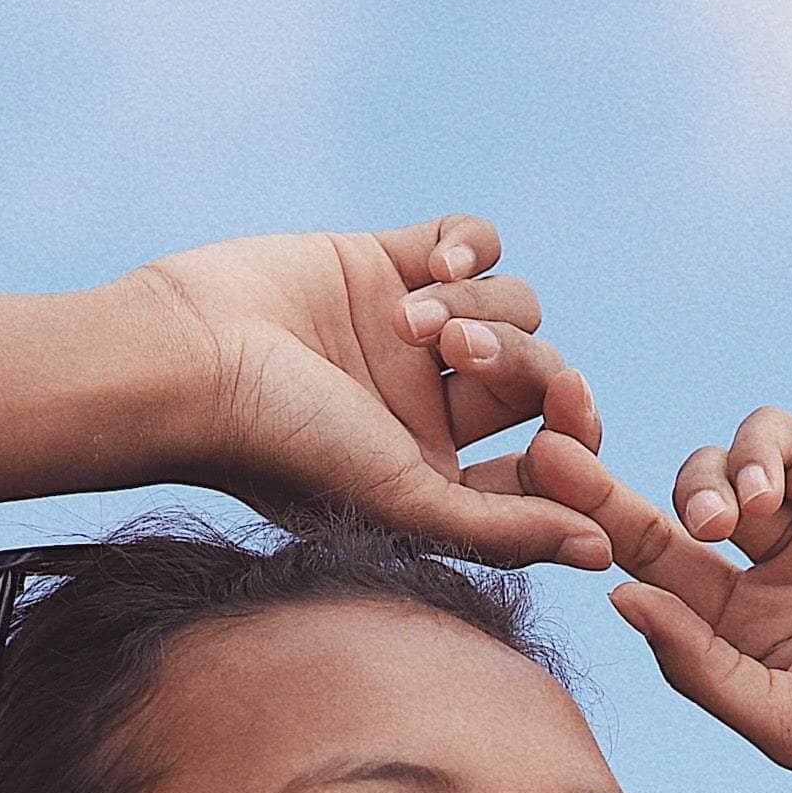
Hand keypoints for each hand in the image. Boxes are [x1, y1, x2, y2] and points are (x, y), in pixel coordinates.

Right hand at [136, 217, 611, 567]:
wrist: (189, 361)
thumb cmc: (283, 449)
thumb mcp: (405, 503)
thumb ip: (506, 531)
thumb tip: (602, 552)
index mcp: (440, 475)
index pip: (551, 460)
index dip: (573, 444)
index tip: (560, 440)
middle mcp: (431, 408)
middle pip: (543, 375)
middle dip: (523, 364)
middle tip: (465, 357)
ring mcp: (411, 332)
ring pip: (515, 303)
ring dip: (483, 307)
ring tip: (412, 319)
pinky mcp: (385, 261)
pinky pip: (474, 240)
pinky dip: (472, 247)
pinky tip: (438, 266)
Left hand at [522, 402, 791, 792]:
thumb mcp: (790, 723)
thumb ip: (702, 662)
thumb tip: (617, 595)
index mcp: (746, 620)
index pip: (655, 547)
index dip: (599, 499)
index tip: (547, 459)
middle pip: (705, 482)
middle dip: (695, 486)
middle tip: (719, 525)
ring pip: (773, 438)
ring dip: (756, 456)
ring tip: (777, 506)